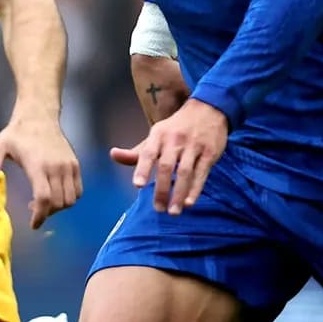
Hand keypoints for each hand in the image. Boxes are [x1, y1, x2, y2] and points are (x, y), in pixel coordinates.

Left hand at [0, 110, 83, 228]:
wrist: (39, 115)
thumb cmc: (18, 132)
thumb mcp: (0, 144)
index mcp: (37, 165)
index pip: (44, 197)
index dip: (40, 215)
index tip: (34, 224)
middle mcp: (56, 167)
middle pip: (58, 202)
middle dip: (47, 213)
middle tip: (35, 211)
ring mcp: (68, 166)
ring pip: (71, 199)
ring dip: (59, 207)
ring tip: (45, 203)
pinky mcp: (75, 165)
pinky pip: (78, 190)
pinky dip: (69, 198)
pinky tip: (56, 194)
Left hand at [110, 98, 227, 213]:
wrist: (208, 109)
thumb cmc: (176, 128)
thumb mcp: (155, 136)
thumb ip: (136, 152)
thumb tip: (113, 155)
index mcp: (158, 135)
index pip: (148, 153)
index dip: (142, 169)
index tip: (137, 185)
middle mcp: (175, 140)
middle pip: (166, 166)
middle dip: (161, 189)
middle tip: (158, 209)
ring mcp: (193, 146)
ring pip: (184, 172)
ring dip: (178, 193)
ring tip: (173, 212)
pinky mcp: (209, 152)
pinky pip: (201, 173)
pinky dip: (195, 189)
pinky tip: (188, 202)